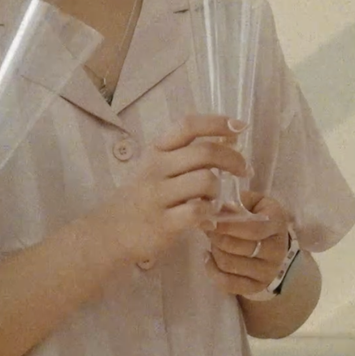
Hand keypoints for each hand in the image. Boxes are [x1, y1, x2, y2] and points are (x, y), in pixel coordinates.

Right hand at [98, 114, 250, 269]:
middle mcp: (156, 168)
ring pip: (206, 181)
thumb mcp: (156, 168)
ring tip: (214, 199)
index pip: (188, 125)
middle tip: (245, 171)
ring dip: (219, 190)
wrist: (110, 232)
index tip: (240, 127)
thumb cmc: (141, 197)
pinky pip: (198, 211)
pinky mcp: (163, 223)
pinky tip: (208, 219)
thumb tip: (229, 144)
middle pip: (205, 152)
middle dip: (234, 160)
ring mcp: (158, 196)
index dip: (217, 123)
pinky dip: (210, 213)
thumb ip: (185, 156)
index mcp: (157, 150)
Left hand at [201, 190, 294, 299]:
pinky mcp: (258, 286)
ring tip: (213, 241)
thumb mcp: (253, 202)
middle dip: (217, 237)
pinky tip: (208, 257)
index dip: (229, 226)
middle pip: (239, 247)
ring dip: (214, 251)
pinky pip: (228, 284)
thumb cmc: (259, 216)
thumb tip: (216, 207)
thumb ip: (236, 202)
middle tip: (209, 229)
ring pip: (230, 264)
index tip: (211, 220)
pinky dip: (212, 271)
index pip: (254, 228)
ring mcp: (269, 271)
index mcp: (278, 222)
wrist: (273, 242)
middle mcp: (278, 249)